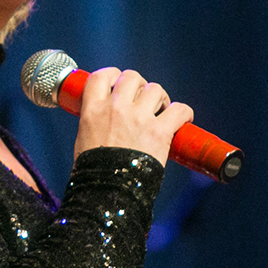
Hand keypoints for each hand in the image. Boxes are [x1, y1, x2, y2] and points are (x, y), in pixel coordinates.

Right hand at [72, 67, 193, 166]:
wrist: (107, 192)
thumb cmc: (93, 172)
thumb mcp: (84, 139)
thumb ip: (95, 123)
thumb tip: (105, 121)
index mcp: (93, 110)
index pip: (101, 76)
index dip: (112, 75)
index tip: (118, 82)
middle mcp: (115, 108)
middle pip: (132, 77)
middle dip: (140, 86)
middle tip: (143, 101)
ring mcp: (138, 118)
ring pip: (155, 89)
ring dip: (160, 98)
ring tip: (161, 112)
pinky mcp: (159, 131)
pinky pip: (179, 110)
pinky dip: (183, 113)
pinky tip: (182, 120)